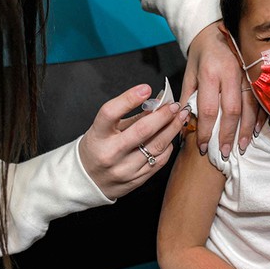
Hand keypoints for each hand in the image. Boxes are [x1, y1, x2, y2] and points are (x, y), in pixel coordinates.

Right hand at [79, 84, 189, 199]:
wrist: (88, 180)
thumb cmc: (98, 148)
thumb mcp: (105, 129)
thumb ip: (129, 117)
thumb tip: (156, 102)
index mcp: (98, 136)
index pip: (111, 113)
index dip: (129, 98)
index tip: (146, 88)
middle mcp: (110, 153)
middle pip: (142, 130)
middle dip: (163, 115)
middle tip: (175, 105)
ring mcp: (124, 169)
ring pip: (156, 146)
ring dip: (172, 128)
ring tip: (181, 117)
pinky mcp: (136, 180)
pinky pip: (159, 161)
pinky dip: (168, 146)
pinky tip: (170, 136)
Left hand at [180, 22, 263, 157]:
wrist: (218, 30)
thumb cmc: (201, 54)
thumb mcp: (189, 73)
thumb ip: (187, 98)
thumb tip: (183, 124)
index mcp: (209, 73)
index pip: (208, 108)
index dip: (205, 131)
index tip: (203, 147)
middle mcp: (230, 73)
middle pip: (231, 110)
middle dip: (228, 135)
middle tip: (224, 153)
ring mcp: (247, 74)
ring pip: (249, 107)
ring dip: (246, 130)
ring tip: (241, 147)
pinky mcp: (257, 75)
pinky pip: (260, 99)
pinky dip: (259, 117)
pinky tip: (255, 131)